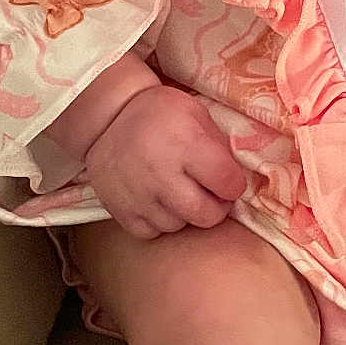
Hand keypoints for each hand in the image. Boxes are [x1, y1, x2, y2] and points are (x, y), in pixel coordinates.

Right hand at [15, 85, 247, 239]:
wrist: (109, 115)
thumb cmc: (159, 112)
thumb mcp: (195, 113)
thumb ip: (219, 145)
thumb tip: (236, 177)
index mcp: (186, 144)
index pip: (228, 183)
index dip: (234, 185)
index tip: (228, 180)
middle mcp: (161, 173)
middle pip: (206, 215)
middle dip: (216, 207)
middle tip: (212, 194)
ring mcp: (138, 195)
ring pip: (179, 225)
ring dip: (186, 213)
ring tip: (180, 191)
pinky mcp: (120, 209)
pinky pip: (151, 232)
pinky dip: (159, 221)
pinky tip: (159, 201)